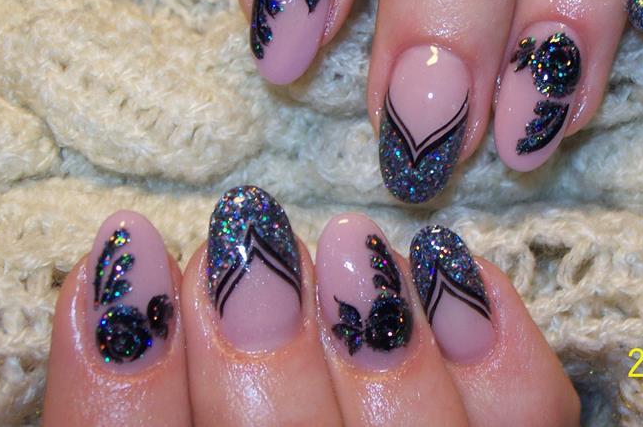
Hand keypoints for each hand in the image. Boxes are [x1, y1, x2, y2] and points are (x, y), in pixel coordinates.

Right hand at [42, 186, 579, 425]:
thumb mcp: (182, 425)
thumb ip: (130, 404)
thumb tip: (120, 276)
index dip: (115, 382)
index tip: (127, 250)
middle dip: (262, 347)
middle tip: (245, 235)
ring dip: (379, 341)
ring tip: (350, 240)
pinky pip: (527, 420)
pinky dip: (496, 346)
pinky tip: (449, 265)